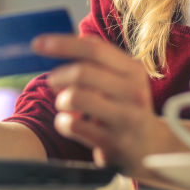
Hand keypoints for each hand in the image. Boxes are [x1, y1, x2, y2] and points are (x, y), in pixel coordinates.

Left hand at [32, 34, 184, 177]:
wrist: (151, 146)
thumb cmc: (126, 105)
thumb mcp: (122, 78)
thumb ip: (97, 59)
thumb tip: (61, 42)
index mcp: (133, 70)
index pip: (94, 49)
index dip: (62, 44)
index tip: (37, 44)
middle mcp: (132, 92)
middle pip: (82, 72)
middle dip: (59, 76)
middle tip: (52, 82)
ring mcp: (124, 118)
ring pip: (75, 97)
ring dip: (61, 101)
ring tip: (65, 105)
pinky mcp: (113, 143)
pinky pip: (72, 125)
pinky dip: (62, 122)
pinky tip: (70, 123)